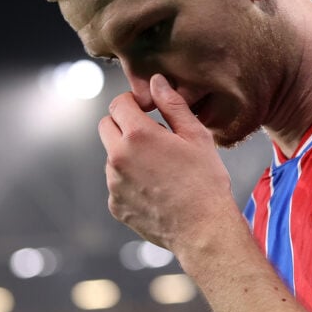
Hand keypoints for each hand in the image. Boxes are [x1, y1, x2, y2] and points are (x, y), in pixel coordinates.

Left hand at [98, 74, 236, 253]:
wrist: (203, 230)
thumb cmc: (205, 181)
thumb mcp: (196, 136)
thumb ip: (172, 104)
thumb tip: (156, 81)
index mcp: (138, 135)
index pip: (118, 103)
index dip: (134, 103)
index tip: (149, 112)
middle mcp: (118, 158)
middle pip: (106, 126)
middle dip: (124, 125)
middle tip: (152, 136)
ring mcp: (114, 184)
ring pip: (112, 156)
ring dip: (128, 155)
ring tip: (160, 169)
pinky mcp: (115, 205)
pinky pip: (117, 183)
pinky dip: (131, 182)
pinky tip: (157, 190)